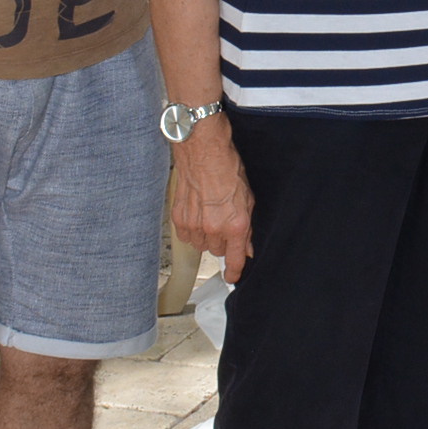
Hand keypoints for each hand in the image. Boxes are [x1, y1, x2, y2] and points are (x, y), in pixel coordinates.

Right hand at [167, 115, 253, 282]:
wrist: (203, 151)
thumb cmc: (227, 168)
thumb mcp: (248, 198)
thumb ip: (247, 227)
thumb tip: (246, 247)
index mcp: (236, 224)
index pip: (235, 259)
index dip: (234, 272)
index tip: (233, 277)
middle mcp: (214, 228)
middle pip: (218, 251)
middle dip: (223, 241)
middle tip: (224, 221)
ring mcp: (195, 224)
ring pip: (201, 244)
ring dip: (206, 235)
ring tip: (210, 213)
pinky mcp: (179, 218)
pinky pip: (186, 236)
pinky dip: (192, 229)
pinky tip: (197, 212)